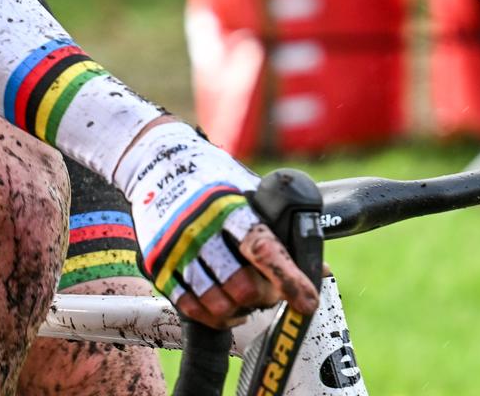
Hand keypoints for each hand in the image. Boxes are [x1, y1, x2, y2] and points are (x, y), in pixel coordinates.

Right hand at [115, 120, 319, 329]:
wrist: (157, 163)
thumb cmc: (213, 179)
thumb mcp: (248, 191)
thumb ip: (280, 229)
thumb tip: (321, 268)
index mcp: (230, 207)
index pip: (263, 249)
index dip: (288, 279)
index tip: (308, 302)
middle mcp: (201, 229)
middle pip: (242, 287)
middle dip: (265, 298)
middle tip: (270, 292)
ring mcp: (177, 249)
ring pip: (217, 303)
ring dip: (240, 311)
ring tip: (247, 301)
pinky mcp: (159, 265)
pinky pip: (191, 308)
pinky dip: (214, 317)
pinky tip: (226, 309)